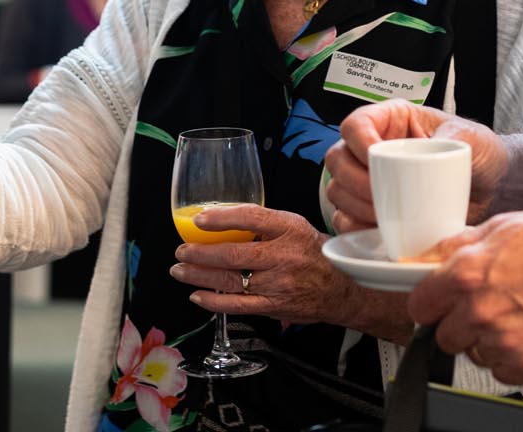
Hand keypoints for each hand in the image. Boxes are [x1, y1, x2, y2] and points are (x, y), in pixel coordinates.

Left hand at [171, 205, 392, 333]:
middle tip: (181, 250)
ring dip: (199, 275)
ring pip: (230, 280)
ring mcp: (278, 283)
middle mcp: (284, 255)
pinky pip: (238, 305)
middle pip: (234, 253)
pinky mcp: (274, 306)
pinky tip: (197, 295)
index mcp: (289, 228)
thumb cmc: (314, 252)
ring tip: (180, 270)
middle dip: (200, 253)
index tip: (198, 219)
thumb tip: (224, 218)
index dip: (222, 218)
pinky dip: (214, 301)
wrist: (343, 287)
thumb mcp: (296, 226)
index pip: (251, 218)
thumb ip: (265, 223)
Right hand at [324, 100, 506, 232]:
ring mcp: (368, 180)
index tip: (376, 159)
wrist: (492, 189)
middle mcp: (372, 147)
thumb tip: (433, 146)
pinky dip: (355, 227)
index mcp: (391, 120)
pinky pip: (345, 220)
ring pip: (337, 190)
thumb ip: (455, 136)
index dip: (358, 141)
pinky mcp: (370, 211)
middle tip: (382, 197)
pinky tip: (378, 231)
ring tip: (385, 216)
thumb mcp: (473, 137)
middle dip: (354, 181)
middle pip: (337, 159)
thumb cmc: (478, 153)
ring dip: (354, 206)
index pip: (355, 124)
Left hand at [408, 208, 522, 385]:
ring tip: (515, 315)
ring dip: (486, 340)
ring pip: (472, 354)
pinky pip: (500, 372)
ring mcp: (504, 343)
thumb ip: (460, 244)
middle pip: (443, 336)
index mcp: (468, 273)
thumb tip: (430, 256)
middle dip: (458, 321)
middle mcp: (481, 311)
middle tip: (485, 305)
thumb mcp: (505, 225)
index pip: (419, 305)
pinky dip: (510, 358)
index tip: (438, 301)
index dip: (429, 301)